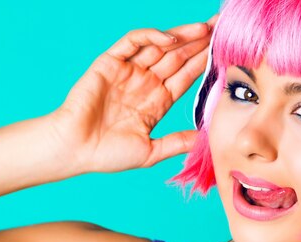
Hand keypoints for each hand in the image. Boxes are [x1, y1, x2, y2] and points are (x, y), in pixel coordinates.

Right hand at [49, 14, 219, 173]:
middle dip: (199, 43)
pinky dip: (151, 37)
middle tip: (222, 29)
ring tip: (205, 28)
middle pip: (178, 57)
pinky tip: (171, 39)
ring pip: (160, 46)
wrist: (75, 150)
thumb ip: (177, 142)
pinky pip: (133, 42)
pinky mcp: (110, 63)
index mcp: (157, 101)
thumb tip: (206, 139)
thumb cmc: (107, 154)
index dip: (204, 64)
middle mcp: (145, 83)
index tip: (225, 54)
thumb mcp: (151, 151)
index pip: (186, 77)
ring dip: (182, 36)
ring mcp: (128, 71)